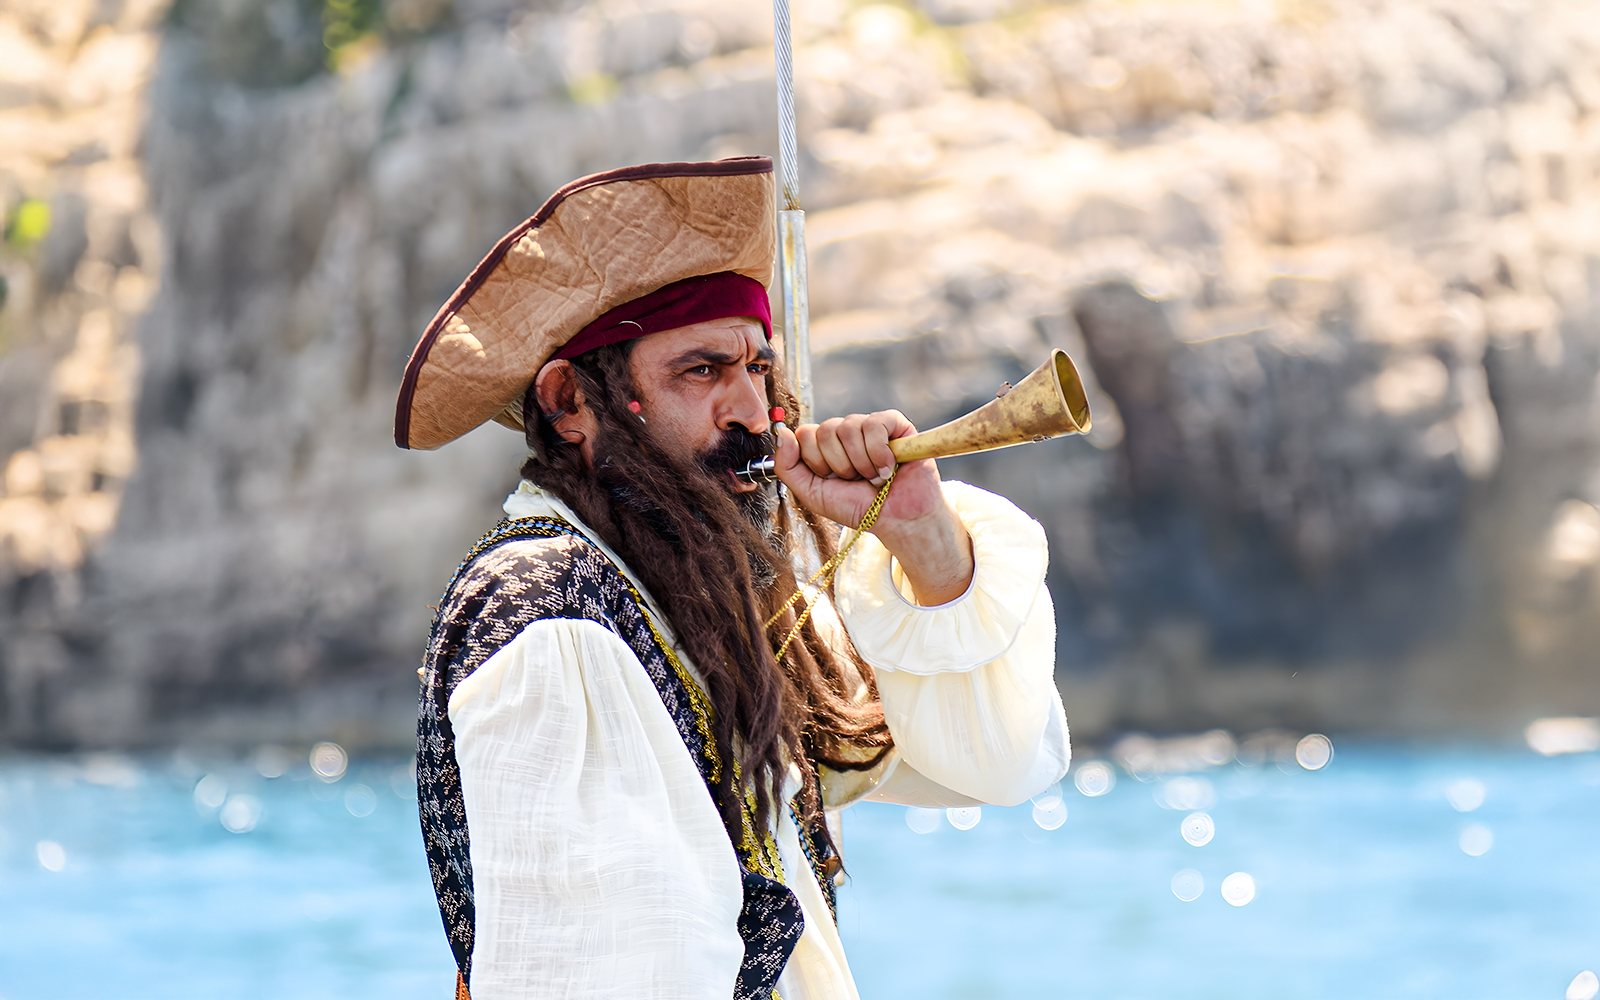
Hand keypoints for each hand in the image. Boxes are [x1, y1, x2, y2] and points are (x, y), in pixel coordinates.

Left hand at [774, 410, 973, 604]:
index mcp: (825, 445)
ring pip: (849, 426)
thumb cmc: (858, 507)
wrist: (897, 520)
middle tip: (856, 480)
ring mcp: (870, 425)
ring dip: (861, 463)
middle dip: (840, 465)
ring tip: (874, 477)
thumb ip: (787, 466)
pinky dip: (879, 453)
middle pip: (826, 429)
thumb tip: (781, 432)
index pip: (805, 433)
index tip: (833, 480)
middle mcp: (846, 431)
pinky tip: (888, 467)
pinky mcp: (895, 424)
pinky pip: (875, 424)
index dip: (817, 461)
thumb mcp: (812, 493)